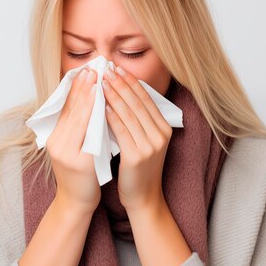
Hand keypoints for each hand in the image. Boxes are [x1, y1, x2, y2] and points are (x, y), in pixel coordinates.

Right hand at [46, 67, 100, 213]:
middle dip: (82, 87)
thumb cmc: (80, 174)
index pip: (66, 107)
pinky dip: (94, 119)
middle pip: (71, 110)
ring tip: (97, 80)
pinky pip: (87, 136)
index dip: (76, 88)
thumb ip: (79, 127)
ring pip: (78, 120)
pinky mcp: (78, 163)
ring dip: (88, 98)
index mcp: (55, 137)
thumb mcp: (75, 147)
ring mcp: (65, 153)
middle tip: (93, 68)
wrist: (76, 202)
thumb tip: (90, 101)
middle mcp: (56, 142)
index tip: (86, 70)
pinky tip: (103, 107)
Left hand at [102, 66, 172, 211]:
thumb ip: (138, 120)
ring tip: (101, 81)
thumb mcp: (144, 140)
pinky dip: (111, 116)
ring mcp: (150, 145)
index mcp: (164, 127)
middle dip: (121, 83)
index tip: (116, 68)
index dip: (130, 81)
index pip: (145, 98)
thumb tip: (122, 93)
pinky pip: (121, 130)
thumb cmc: (138, 168)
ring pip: (129, 113)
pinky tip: (102, 106)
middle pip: (137, 102)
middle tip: (106, 68)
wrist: (143, 197)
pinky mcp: (137, 156)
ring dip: (113, 95)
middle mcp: (160, 134)